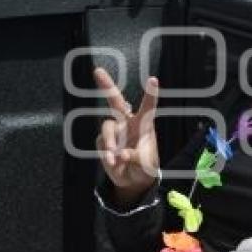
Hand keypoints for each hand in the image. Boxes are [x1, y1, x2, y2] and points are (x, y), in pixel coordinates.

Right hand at [94, 67, 159, 200]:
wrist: (133, 180)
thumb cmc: (145, 166)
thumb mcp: (147, 163)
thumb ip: (136, 157)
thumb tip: (121, 154)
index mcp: (144, 124)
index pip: (148, 107)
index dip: (150, 94)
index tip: (153, 79)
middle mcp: (127, 123)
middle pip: (115, 101)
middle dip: (106, 85)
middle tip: (98, 71)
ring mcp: (114, 131)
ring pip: (107, 127)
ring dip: (110, 141)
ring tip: (115, 158)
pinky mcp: (103, 142)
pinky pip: (102, 144)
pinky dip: (107, 155)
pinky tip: (114, 163)